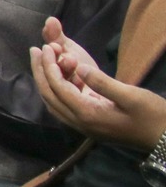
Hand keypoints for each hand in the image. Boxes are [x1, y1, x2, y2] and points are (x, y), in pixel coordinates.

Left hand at [29, 15, 165, 148]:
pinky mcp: (89, 124)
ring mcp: (83, 125)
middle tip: (34, 50)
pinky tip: (58, 76)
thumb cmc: (152, 117)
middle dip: (40, 72)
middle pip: (49, 95)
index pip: (58, 88)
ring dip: (45, 80)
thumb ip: (103, 83)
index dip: (49, 66)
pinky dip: (56, 89)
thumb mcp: (131, 96)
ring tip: (42, 59)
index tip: (45, 46)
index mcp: (88, 115)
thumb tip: (79, 68)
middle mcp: (79, 122)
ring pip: (54, 101)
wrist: (165, 139)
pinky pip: (64, 106)